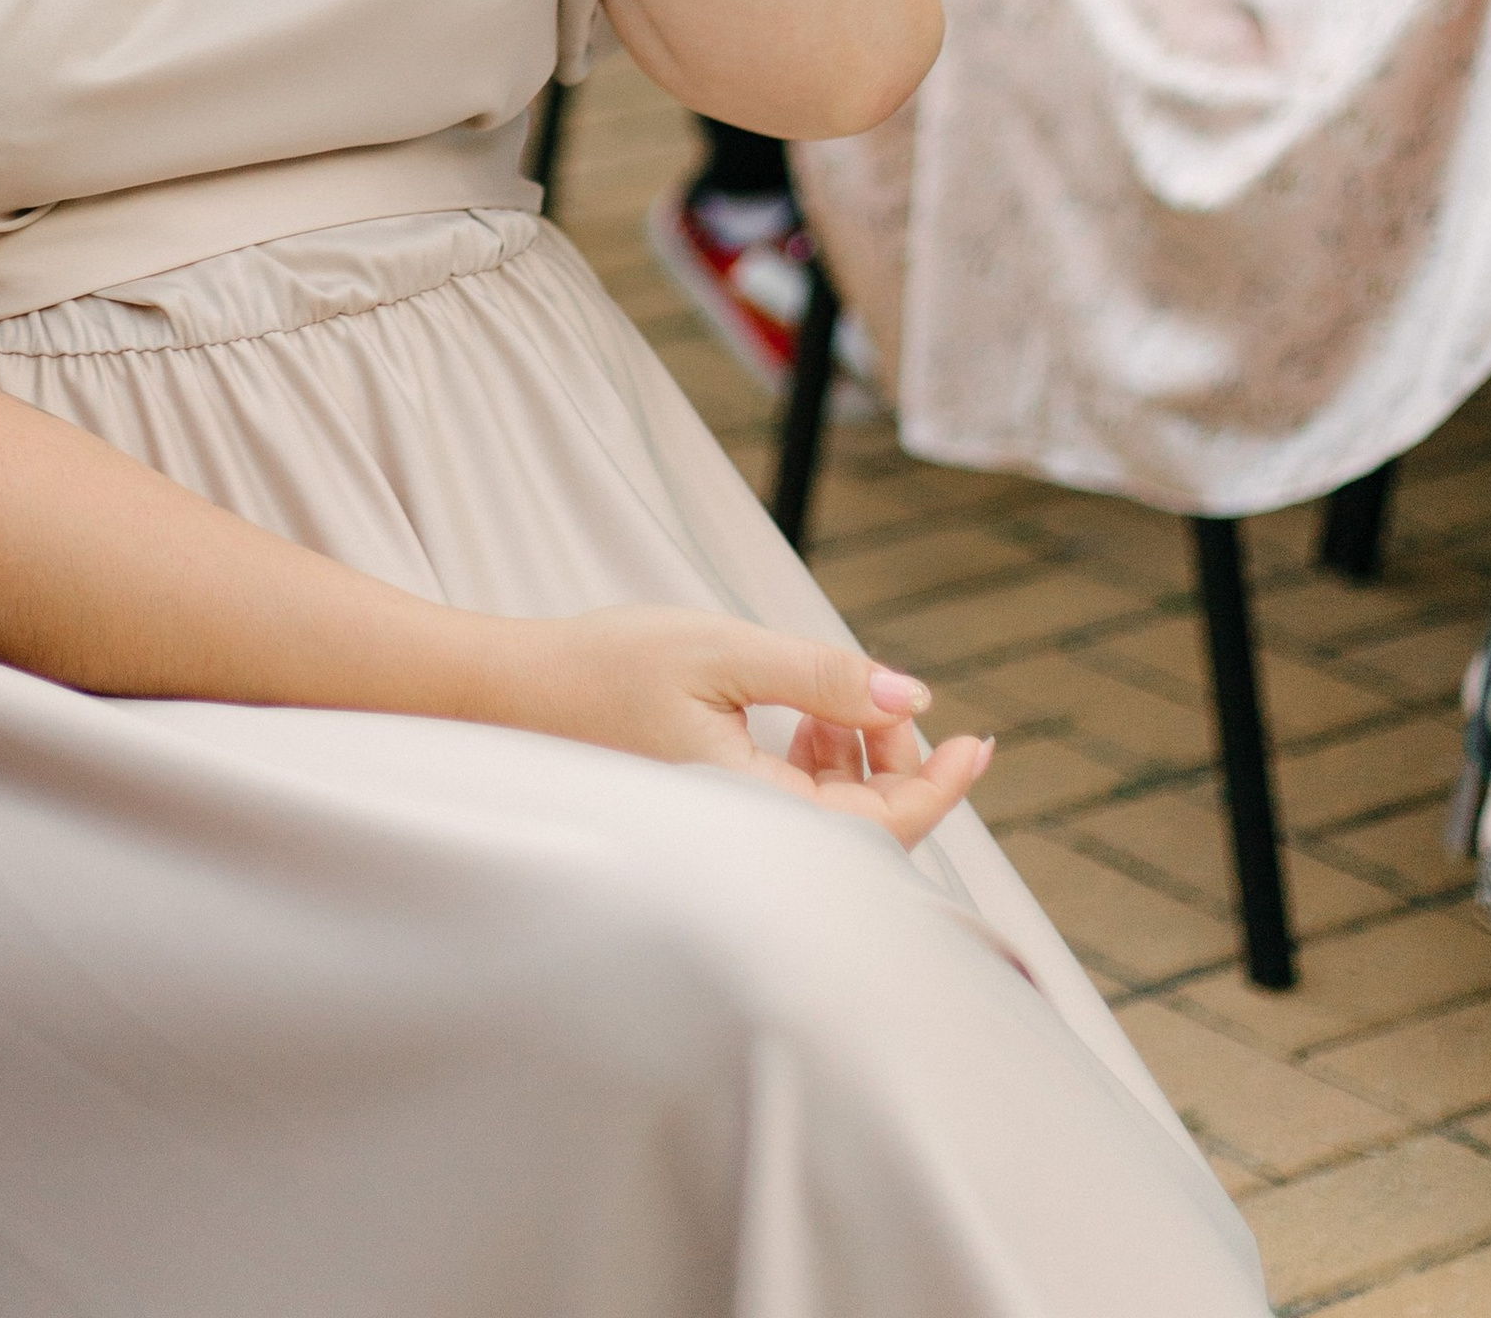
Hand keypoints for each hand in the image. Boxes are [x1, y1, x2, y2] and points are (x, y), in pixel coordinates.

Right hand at [488, 605, 991, 853]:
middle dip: (896, 757)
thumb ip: (818, 675)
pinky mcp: (714, 814)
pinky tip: (803, 712)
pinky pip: (793, 804)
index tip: (980, 743)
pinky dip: (818, 757)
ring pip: (831, 815)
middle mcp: (745, 840)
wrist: (510, 694)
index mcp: (754, 814)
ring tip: (836, 696)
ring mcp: (728, 832)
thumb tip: (912, 695)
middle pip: (863, 826)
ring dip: (856, 756)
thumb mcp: (722, 650)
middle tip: (888, 695)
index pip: (880, 829)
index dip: (940, 788)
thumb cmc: (604, 668)